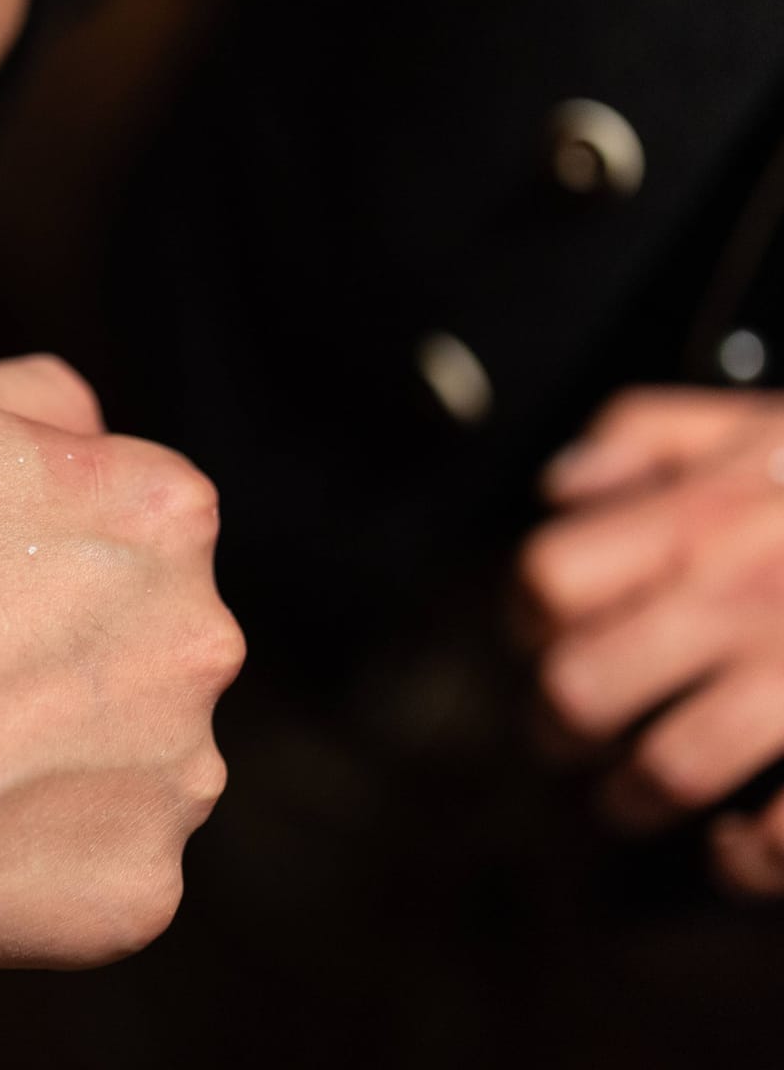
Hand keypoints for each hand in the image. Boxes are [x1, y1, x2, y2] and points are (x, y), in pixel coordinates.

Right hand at [0, 356, 239, 969]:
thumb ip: (26, 403)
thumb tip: (82, 430)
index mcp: (157, 509)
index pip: (140, 516)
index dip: (46, 545)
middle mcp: (196, 637)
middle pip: (150, 637)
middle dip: (66, 653)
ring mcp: (177, 773)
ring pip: (135, 754)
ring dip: (61, 756)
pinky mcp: (138, 885)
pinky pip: (104, 860)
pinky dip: (40, 853)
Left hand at [523, 387, 783, 894]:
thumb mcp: (765, 422)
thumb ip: (647, 434)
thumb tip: (558, 488)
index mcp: (708, 516)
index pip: (550, 578)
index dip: (525, 617)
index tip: (539, 638)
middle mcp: (741, 594)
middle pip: (579, 686)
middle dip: (557, 728)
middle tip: (572, 737)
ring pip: (666, 767)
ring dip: (631, 799)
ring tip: (632, 799)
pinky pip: (781, 836)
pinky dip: (749, 860)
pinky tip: (741, 847)